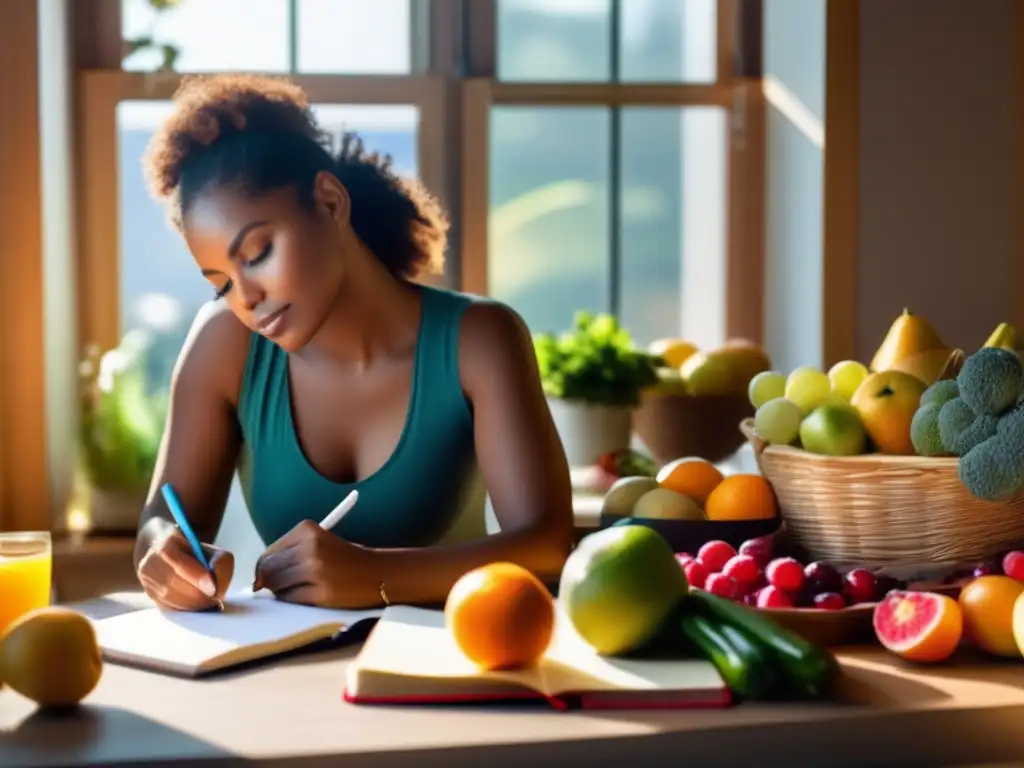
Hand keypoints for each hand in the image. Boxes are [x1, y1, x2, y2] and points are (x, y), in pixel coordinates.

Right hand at [137, 525, 233, 610]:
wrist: (171, 555)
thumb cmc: (197, 554)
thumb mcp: (213, 551)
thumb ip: (220, 565)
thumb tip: (217, 589)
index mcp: (167, 543)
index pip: (178, 560)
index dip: (196, 576)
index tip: (212, 588)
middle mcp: (151, 561)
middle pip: (172, 582)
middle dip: (197, 594)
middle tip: (215, 599)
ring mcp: (147, 579)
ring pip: (169, 597)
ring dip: (192, 604)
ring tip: (209, 603)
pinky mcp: (149, 595)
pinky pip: (167, 607)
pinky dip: (185, 609)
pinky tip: (197, 606)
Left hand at [253, 521, 376, 607]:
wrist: (378, 573)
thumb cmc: (343, 558)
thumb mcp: (317, 543)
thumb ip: (287, 554)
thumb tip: (256, 581)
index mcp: (308, 529)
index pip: (268, 553)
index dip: (265, 567)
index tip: (272, 575)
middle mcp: (311, 547)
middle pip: (269, 570)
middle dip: (271, 581)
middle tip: (287, 584)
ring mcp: (316, 571)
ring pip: (277, 586)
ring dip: (282, 591)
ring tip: (302, 587)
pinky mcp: (322, 593)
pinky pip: (291, 599)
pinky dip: (293, 600)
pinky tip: (310, 594)